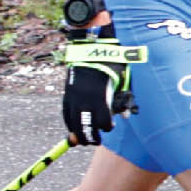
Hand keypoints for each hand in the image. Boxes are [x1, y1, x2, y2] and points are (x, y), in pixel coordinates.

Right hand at [60, 29, 137, 145]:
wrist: (90, 48)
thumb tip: (124, 116)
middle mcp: (84, 99)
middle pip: (85, 128)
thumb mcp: (120, 79)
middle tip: (95, 141)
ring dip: (78, 134)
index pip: (102, 122)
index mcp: (100, 96)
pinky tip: (73, 128)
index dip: (106, 127)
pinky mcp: (66, 94)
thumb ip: (121, 98)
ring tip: (83, 140)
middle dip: (90, 137)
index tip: (109, 126)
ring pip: (72, 123)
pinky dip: (69, 123)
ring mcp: (73, 97)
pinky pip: (65, 114)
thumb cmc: (110, 64)